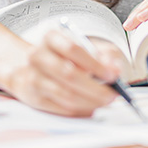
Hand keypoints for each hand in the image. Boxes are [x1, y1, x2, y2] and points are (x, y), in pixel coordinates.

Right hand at [2, 29, 124, 116]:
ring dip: (90, 101)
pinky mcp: (33, 97)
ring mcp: (33, 77)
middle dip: (96, 87)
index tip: (112, 74)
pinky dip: (81, 110)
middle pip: (69, 74)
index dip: (95, 64)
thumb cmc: (64, 55)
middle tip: (112, 94)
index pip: (73, 49)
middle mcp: (38, 55)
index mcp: (51, 37)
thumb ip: (105, 54)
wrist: (33, 67)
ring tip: (105, 101)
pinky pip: (62, 108)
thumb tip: (115, 69)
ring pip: (66, 94)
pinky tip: (92, 106)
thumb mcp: (86, 46)